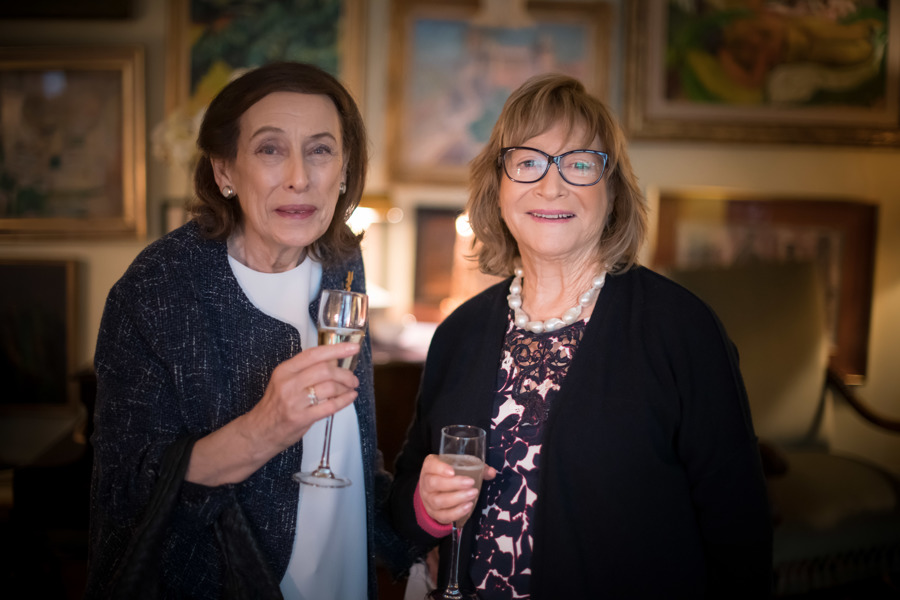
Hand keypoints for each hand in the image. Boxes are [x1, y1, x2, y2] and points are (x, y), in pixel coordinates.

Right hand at [243, 341, 360, 450]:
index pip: (313, 354)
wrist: (259, 432)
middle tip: (353, 379)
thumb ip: (305, 371)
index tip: (352, 348)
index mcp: (285, 370)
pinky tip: (350, 397)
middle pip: (325, 371)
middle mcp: (289, 383)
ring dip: (345, 388)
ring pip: (329, 388)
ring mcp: (294, 401)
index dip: (336, 350)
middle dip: (344, 374)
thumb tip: (334, 362)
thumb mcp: (284, 381)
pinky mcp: (301, 418)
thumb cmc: (276, 405)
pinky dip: (345, 400)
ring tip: (350, 389)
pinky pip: (330, 406)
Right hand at [418, 454, 496, 524]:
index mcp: (430, 467)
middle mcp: (426, 483)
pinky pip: (443, 515)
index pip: (430, 465)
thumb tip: (491, 472)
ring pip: (438, 501)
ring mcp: (428, 500)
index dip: (440, 468)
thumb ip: (475, 468)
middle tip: (471, 483)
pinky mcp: (434, 513)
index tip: (453, 471)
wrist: (434, 492)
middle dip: (453, 484)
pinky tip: (468, 507)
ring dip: (457, 499)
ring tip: (472, 495)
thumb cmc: (448, 475)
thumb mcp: (457, 466)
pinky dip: (456, 512)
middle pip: (434, 484)